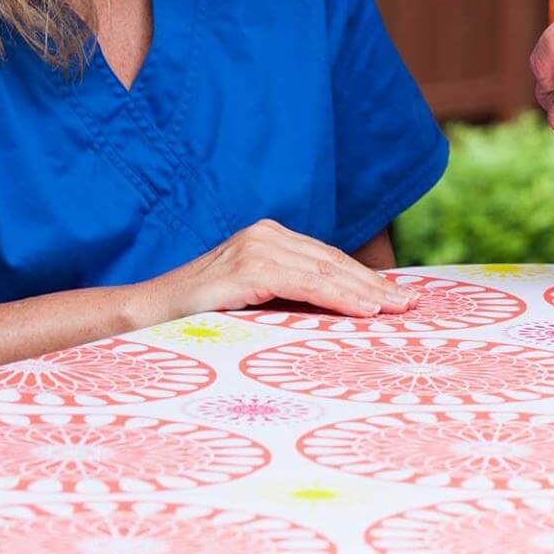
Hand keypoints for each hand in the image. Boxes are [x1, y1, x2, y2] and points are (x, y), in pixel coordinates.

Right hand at [125, 219, 416, 328]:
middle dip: (376, 285)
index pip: (329, 260)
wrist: (141, 316)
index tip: (401, 298)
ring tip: (397, 309)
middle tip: (413, 305)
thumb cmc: (197, 318)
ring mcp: (254, 248)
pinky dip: (337, 296)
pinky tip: (363, 309)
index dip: (367, 279)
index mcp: (269, 239)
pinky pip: (303, 283)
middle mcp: (265, 235)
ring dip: (366, 292)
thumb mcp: (252, 303)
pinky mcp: (245, 269)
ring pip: (325, 272)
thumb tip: (338, 318)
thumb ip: (287, 299)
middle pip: (333, 263)